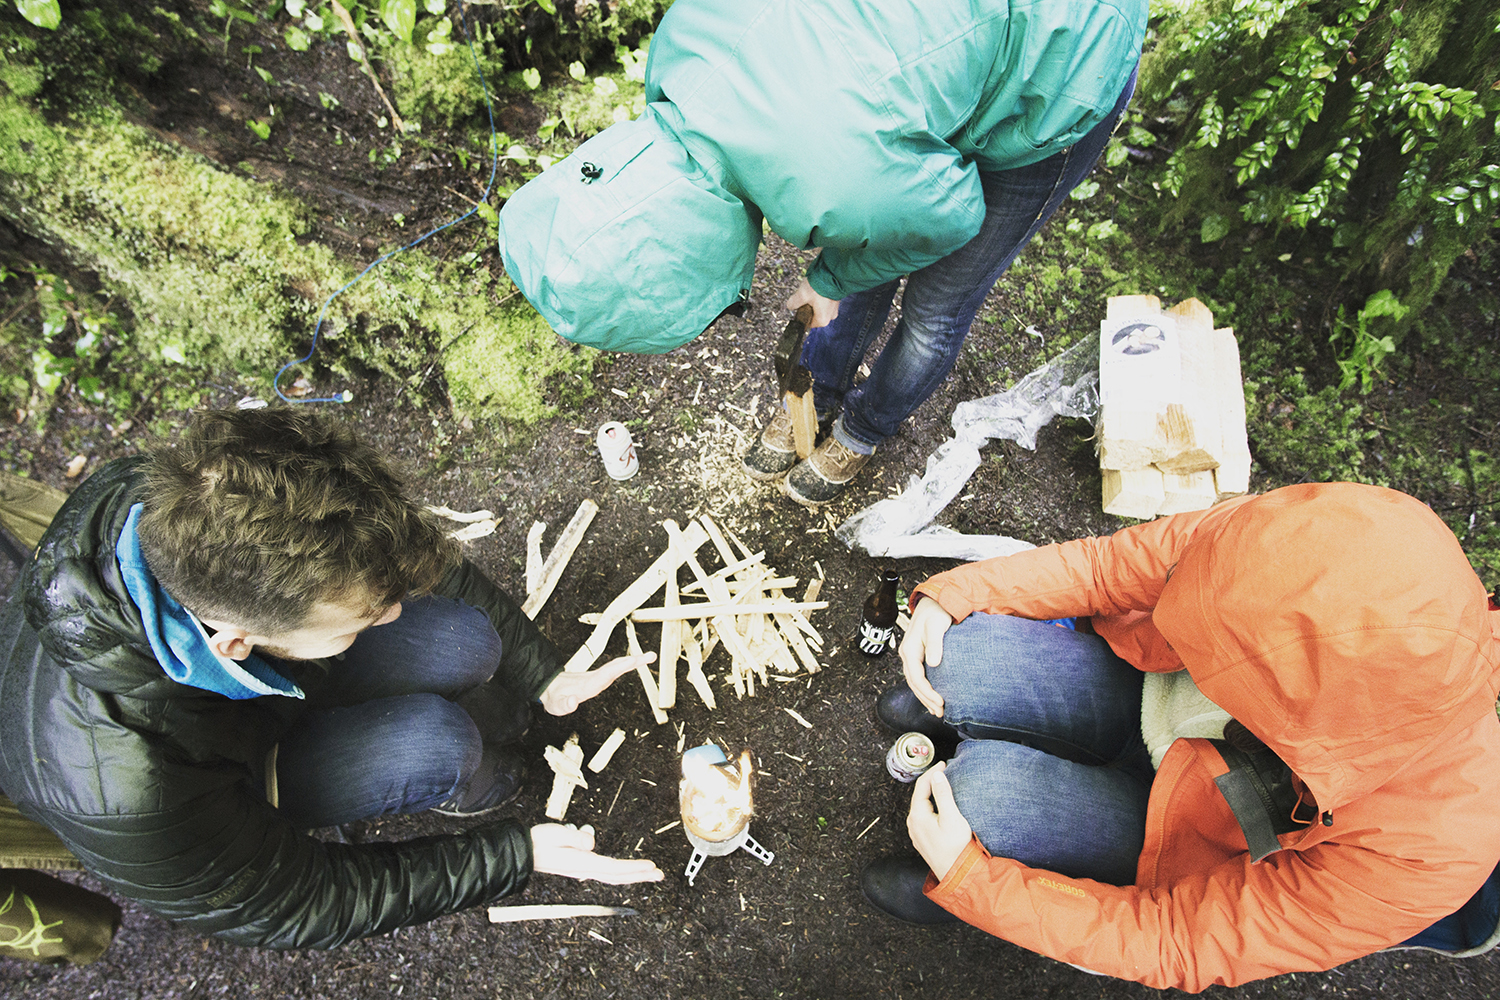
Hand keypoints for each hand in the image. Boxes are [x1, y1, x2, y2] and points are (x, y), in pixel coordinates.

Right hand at [530, 823, 663, 884]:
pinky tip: (626, 871)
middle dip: (640, 875)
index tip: (651, 866)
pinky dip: (621, 872)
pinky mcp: (581, 866)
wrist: (523, 851)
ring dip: (633, 875)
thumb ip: (574, 837)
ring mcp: (583, 869)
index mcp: (582, 862)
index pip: (614, 867)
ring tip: (650, 873)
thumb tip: (592, 842)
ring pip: (613, 875)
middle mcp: (585, 869)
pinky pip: (606, 871)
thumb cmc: (539, 841)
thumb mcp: (556, 834)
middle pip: (618, 875)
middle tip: (660, 875)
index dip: (634, 868)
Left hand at [540, 653, 653, 715]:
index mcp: (587, 685)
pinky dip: (626, 664)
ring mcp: (597, 677)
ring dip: (632, 661)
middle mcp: (595, 678)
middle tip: (651, 656)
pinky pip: (614, 669)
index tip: (632, 661)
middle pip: (616, 667)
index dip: (619, 668)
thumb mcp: (556, 706)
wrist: (550, 688)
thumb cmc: (554, 699)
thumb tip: (572, 702)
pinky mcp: (598, 678)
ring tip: (649, 657)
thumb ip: (565, 705)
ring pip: (616, 667)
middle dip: (633, 661)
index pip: (606, 675)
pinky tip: (634, 661)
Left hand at [783, 275, 839, 328]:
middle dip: (808, 305)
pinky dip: (820, 295)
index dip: (801, 315)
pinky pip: (825, 301)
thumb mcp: (802, 295)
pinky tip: (817, 287)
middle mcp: (830, 316)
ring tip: (812, 290)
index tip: (799, 306)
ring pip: (819, 307)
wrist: (834, 273)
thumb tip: (790, 306)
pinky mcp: (836, 299)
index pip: (808, 323)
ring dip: (814, 300)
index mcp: (823, 320)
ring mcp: (834, 308)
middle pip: (813, 314)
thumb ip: (794, 303)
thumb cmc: (819, 286)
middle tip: (805, 295)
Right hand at [899, 597, 953, 716]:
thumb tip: (933, 663)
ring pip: (914, 682)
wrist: (933, 601)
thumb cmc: (936, 612)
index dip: (927, 693)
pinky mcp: (917, 655)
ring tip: (936, 710)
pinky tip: (932, 697)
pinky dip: (924, 689)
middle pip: (913, 683)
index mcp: (909, 649)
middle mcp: (907, 654)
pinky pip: (918, 676)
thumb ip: (935, 643)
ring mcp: (911, 655)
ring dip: (924, 697)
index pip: (916, 677)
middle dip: (926, 699)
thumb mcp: (937, 625)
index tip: (940, 703)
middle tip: (940, 712)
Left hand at [906, 763, 972, 881]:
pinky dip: (931, 806)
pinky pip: (924, 816)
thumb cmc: (956, 848)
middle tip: (943, 771)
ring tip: (942, 785)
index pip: (922, 786)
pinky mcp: (922, 839)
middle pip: (920, 795)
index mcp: (918, 815)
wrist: (957, 874)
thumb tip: (937, 775)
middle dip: (930, 782)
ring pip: (921, 806)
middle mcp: (913, 823)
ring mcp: (916, 832)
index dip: (932, 772)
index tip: (943, 764)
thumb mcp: (952, 818)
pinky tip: (940, 806)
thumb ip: (943, 795)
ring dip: (930, 794)